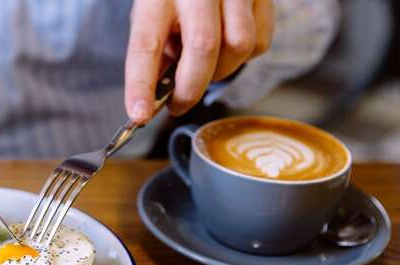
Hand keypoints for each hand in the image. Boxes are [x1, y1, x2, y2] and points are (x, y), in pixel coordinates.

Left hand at [125, 0, 274, 122]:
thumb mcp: (154, 15)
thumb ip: (154, 53)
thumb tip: (153, 101)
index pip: (146, 44)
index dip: (142, 84)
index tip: (140, 114)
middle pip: (203, 47)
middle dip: (190, 88)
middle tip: (178, 104)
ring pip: (239, 45)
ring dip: (221, 71)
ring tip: (205, 66)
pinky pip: (259, 41)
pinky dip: (242, 58)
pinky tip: (227, 47)